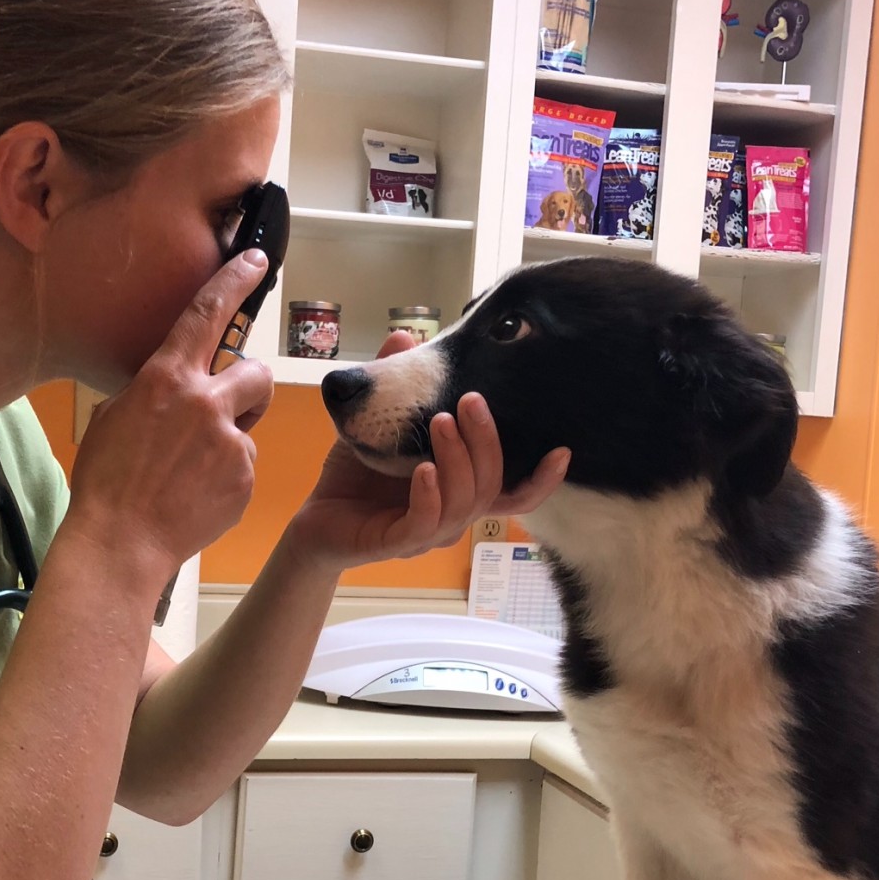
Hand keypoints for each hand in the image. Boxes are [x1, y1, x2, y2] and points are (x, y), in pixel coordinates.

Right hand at [66, 251, 274, 573]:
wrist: (121, 541)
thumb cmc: (106, 482)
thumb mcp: (116, 417)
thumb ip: (155, 391)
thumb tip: (175, 384)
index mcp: (167, 379)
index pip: (207, 314)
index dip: (234, 282)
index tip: (255, 261)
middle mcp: (205, 403)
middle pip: (258, 374)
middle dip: (248, 389)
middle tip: (224, 413)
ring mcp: (230, 442)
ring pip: (250, 425)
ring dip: (233, 436)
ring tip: (194, 468)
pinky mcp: (245, 478)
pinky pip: (245, 466)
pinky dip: (227, 477)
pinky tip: (195, 495)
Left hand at [289, 387, 569, 573]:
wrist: (315, 519)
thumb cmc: (355, 478)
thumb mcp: (376, 425)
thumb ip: (395, 386)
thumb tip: (404, 336)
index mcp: (459, 492)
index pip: (511, 493)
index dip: (542, 480)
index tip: (563, 450)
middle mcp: (452, 516)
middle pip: (491, 486)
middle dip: (487, 441)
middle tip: (472, 401)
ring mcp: (427, 533)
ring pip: (463, 502)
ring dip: (458, 459)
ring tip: (442, 423)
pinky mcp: (396, 543)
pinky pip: (424, 522)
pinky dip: (429, 494)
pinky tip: (424, 470)